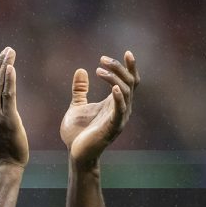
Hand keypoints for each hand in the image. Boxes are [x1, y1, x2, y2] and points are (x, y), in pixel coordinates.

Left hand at [60, 51, 139, 169]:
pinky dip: (119, 99)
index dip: (130, 67)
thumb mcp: (77, 106)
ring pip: (126, 92)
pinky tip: (115, 88)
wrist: (75, 154)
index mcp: (114, 103)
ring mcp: (118, 118)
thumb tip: (81, 70)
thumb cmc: (77, 134)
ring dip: (115, 79)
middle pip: (129, 82)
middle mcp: (121, 109)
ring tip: (100, 70)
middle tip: (102, 59)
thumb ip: (80, 90)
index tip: (127, 52)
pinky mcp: (112, 128)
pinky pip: (120, 111)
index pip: (129, 81)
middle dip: (119, 68)